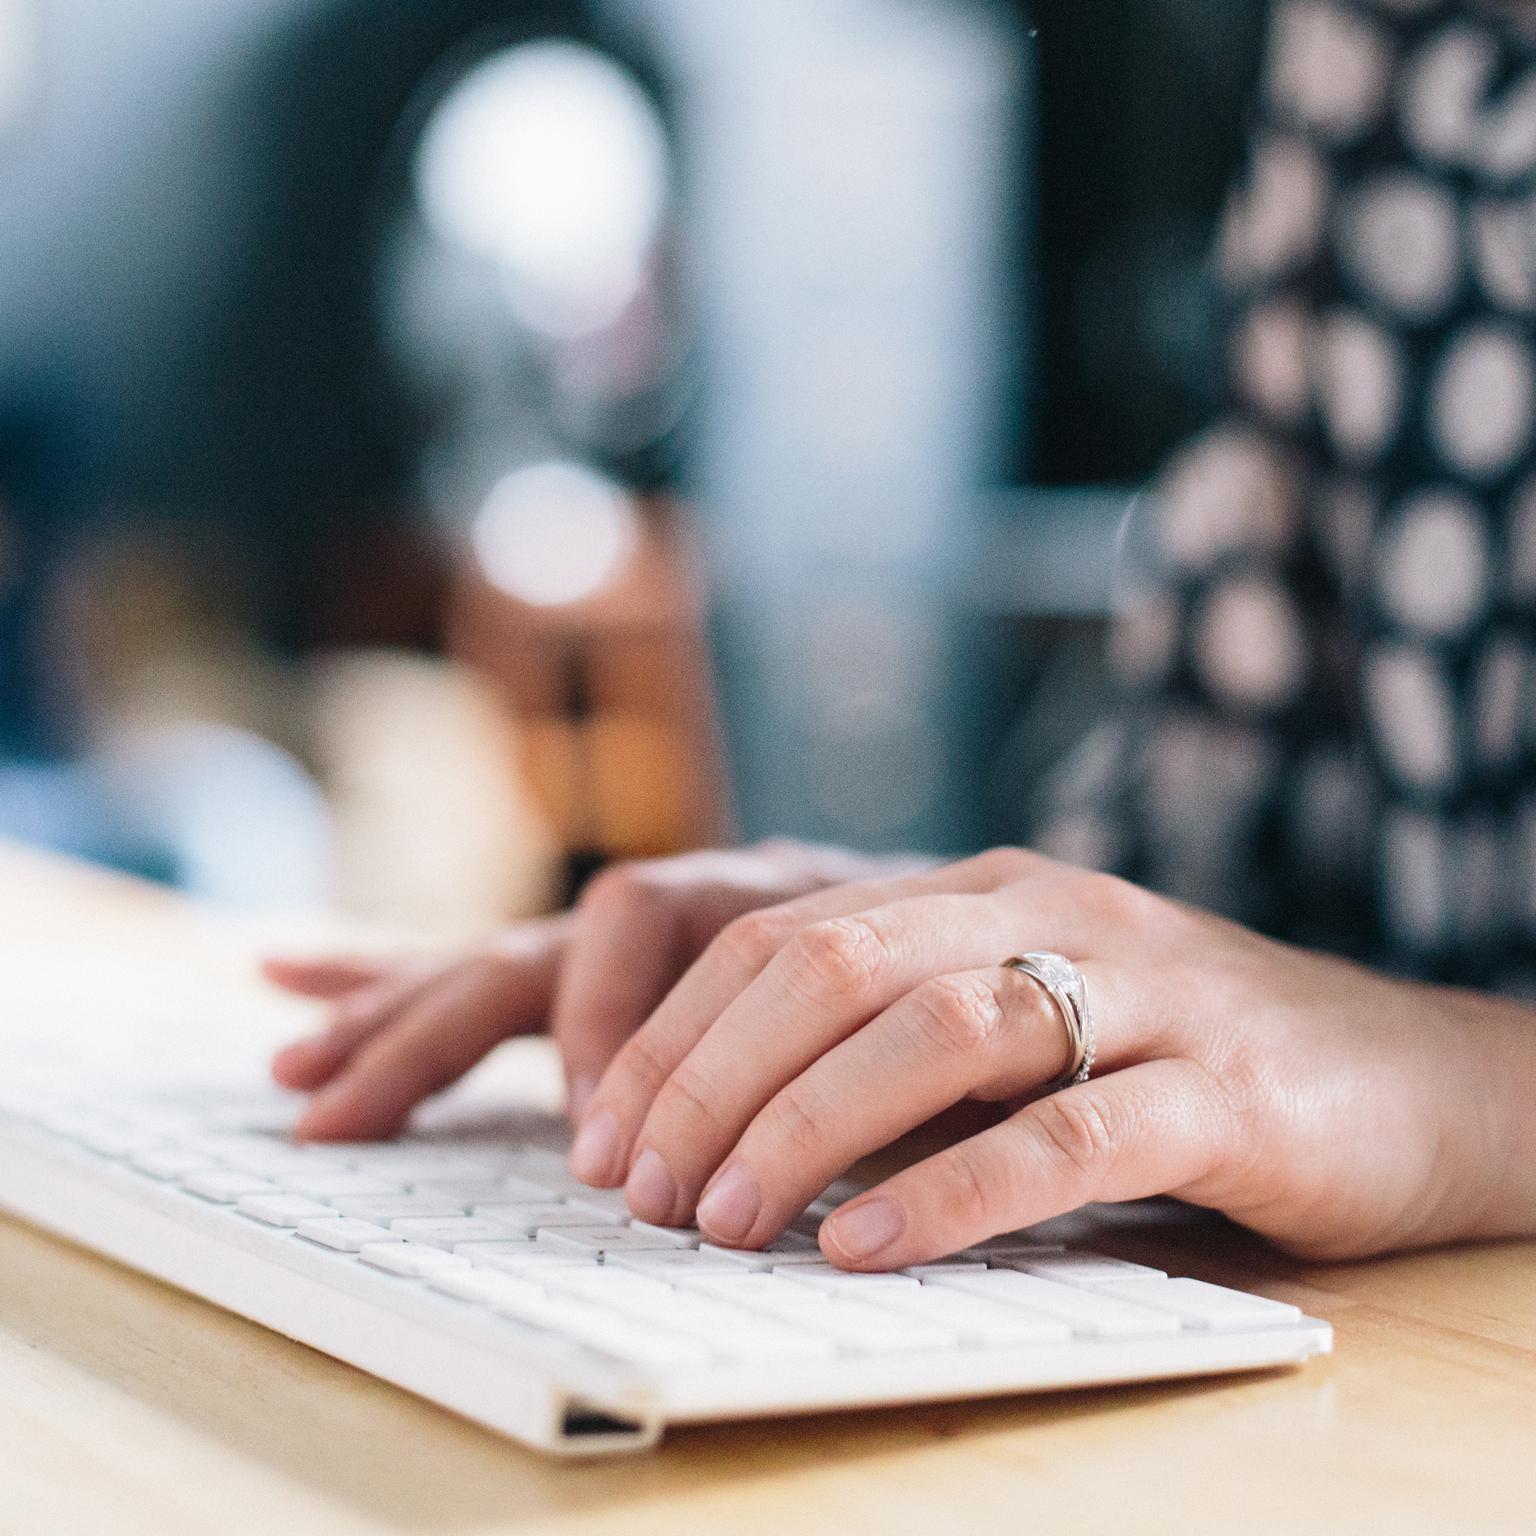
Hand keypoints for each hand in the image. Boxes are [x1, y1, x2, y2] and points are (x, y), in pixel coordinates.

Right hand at [267, 841, 932, 1139]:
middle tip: (336, 1112)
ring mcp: (649, 932)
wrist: (1021, 926)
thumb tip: (790, 1150)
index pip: (649, 936)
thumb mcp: (956, 1032)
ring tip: (295, 1059)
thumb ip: (884, 1069)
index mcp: (771, 896)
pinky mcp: (628, 962)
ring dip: (396, 1009)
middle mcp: (691, 900)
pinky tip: (310, 986)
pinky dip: (408, 982)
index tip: (604, 1143)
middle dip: (432, 1029)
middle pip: (535, 949)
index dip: (611, 1032)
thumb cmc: (986, 989)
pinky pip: (506, 966)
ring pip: (502, 959)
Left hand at [569, 847, 1535, 1265]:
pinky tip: (864, 1248)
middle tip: (636, 1186)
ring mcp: (1142, 988)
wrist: (1407, 1074)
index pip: (783, 934)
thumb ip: (897, 1045)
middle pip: (833, 965)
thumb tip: (726, 1133)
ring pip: (938, 1030)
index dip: (674, 1031)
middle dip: (709, 1076)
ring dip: (805, 1126)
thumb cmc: (1175, 1056)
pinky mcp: (1225, 1087)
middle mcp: (1047, 910)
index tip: (603, 1133)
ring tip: (721, 1219)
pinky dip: (951, 1192)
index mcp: (980, 889)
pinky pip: (1067, 1131)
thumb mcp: (1020, 1019)